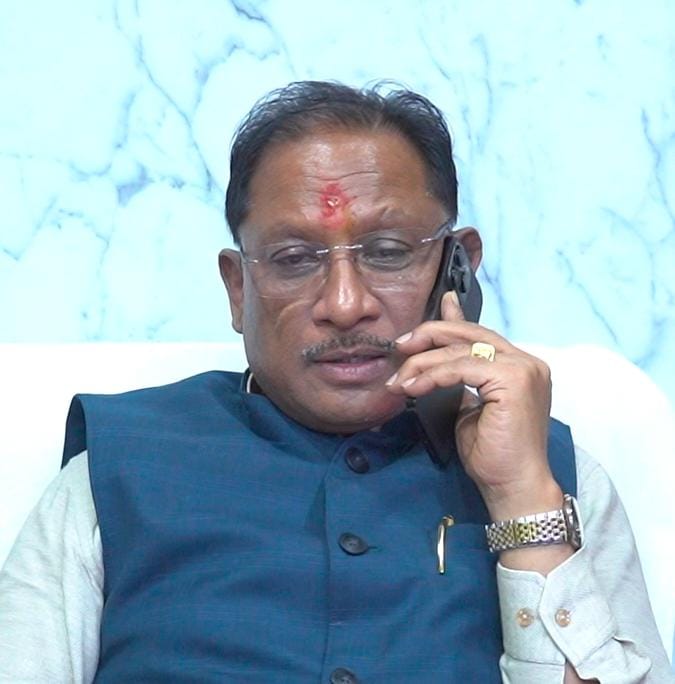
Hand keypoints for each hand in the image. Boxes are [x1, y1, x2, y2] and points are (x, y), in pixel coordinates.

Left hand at [387, 292, 561, 519]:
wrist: (513, 487)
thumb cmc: (493, 455)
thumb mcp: (468, 407)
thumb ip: (458, 378)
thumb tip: (439, 361)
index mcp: (519, 366)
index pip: (477, 335)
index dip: (447, 323)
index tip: (417, 328)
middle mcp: (526, 361)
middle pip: (470, 333)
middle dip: (430, 335)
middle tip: (401, 345)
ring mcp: (523, 369)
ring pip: (460, 350)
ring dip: (423, 362)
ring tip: (399, 380)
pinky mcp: (514, 380)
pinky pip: (461, 368)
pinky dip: (433, 376)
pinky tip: (413, 387)